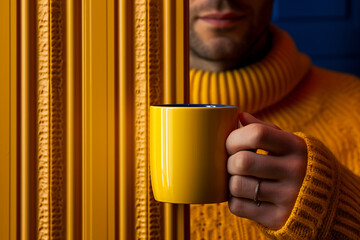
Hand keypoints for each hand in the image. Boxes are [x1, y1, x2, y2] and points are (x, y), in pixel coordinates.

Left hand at [226, 112, 306, 228]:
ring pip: (237, 185)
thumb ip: (263, 129)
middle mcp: (296, 171)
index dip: (234, 138)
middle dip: (229, 162)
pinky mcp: (278, 218)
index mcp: (295, 146)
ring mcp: (288, 197)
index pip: (256, 134)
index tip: (231, 145)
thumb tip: (240, 116)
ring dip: (231, 182)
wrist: (324, 203)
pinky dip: (234, 200)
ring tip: (240, 179)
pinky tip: (245, 196)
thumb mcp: (286, 143)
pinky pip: (238, 206)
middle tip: (233, 165)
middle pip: (242, 162)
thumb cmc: (294, 164)